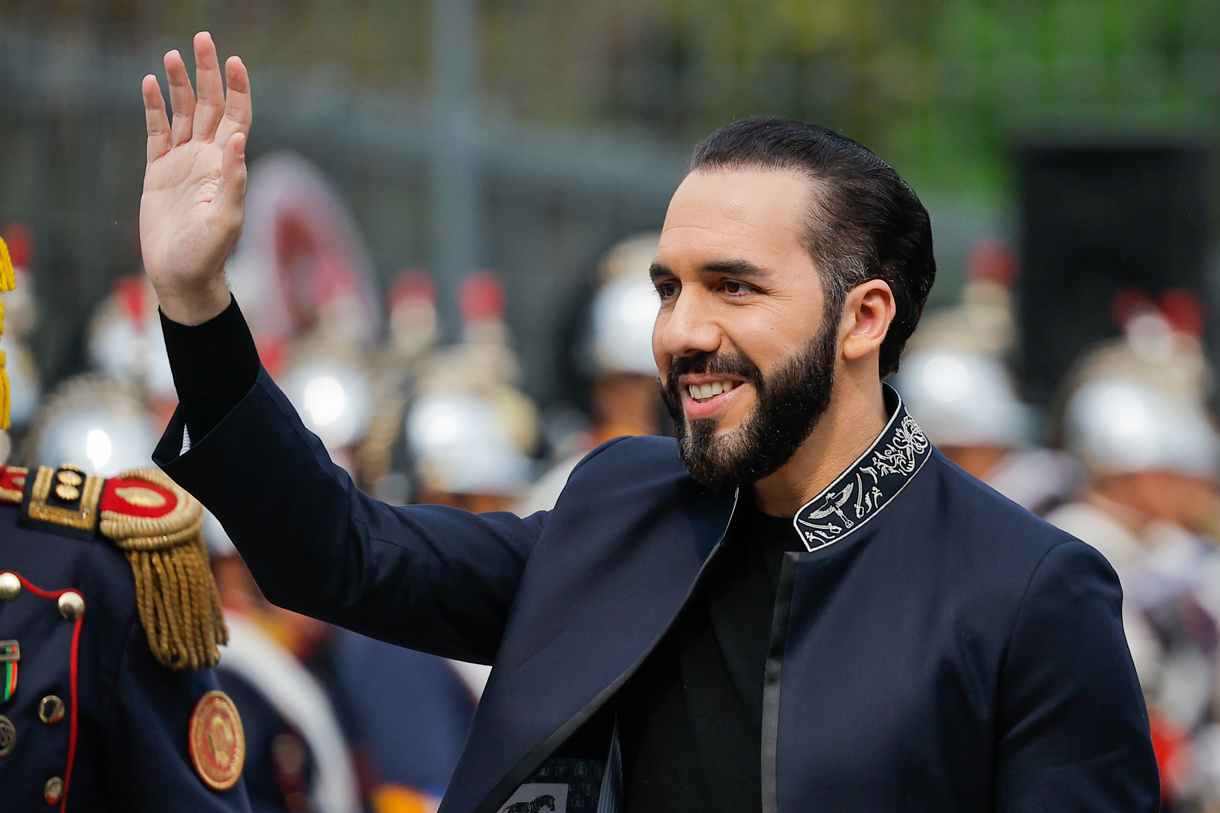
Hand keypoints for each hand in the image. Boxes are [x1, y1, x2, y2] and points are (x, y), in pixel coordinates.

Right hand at [140, 32, 250, 324]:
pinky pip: (156, 131)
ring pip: (183, 113)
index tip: (234, 61)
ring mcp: (182, 163)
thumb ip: (233, 181)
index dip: (237, 89)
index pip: (237, 117)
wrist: (181, 276)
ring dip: (179, 84)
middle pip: (211, 105)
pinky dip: (154, 107)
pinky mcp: (158, 172)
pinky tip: (149, 84)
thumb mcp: (225, 220)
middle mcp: (208, 158)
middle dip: (208, 73)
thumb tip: (238, 141)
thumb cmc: (208, 254)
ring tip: (172, 55)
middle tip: (202, 39)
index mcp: (227, 165)